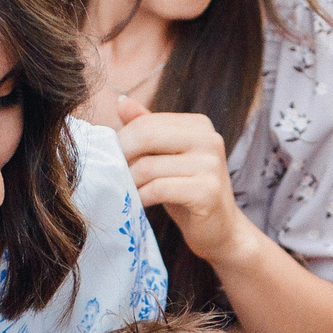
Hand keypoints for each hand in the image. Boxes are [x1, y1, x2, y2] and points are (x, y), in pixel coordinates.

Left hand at [117, 98, 248, 264]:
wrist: (220, 230)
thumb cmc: (188, 193)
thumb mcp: (167, 157)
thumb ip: (148, 129)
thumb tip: (122, 102)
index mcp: (199, 125)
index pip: (147, 122)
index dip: (122, 140)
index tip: (112, 160)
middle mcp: (209, 139)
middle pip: (147, 136)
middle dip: (122, 157)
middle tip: (112, 175)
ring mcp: (211, 165)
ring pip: (149, 166)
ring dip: (130, 182)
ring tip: (125, 192)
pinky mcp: (207, 192)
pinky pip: (159, 189)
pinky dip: (142, 198)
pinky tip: (138, 204)